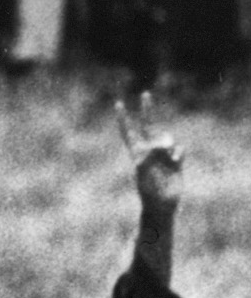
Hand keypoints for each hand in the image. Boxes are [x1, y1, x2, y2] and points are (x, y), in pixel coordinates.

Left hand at [118, 92, 182, 210]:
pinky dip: (179, 153)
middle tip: (145, 94)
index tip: (118, 104)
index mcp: (137, 153)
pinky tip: (176, 162)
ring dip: (167, 144)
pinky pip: (180, 150)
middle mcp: (149, 151)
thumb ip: (149, 155)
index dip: (124, 119)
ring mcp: (163, 155)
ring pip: (167, 138)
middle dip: (147, 111)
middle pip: (149, 127)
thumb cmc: (148, 190)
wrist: (161, 204)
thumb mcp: (144, 172)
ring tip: (166, 157)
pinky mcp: (176, 161)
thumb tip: (159, 142)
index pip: (129, 132)